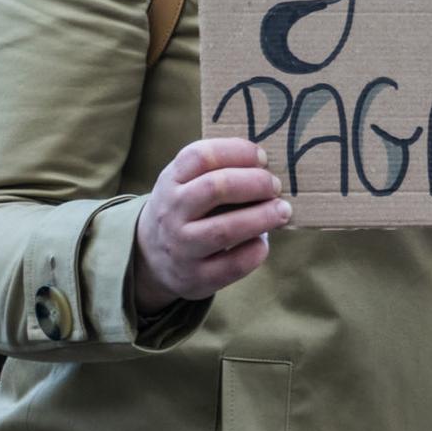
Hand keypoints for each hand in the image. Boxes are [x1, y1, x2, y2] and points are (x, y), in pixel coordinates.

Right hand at [131, 139, 289, 313]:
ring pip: (224, 230)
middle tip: (276, 186)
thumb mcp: (186, 182)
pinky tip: (262, 242)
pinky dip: (255, 250)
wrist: (149, 258)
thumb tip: (267, 164)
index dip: (238, 152)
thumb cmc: (185, 209)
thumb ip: (217, 168)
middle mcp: (171, 213)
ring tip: (282, 211)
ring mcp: (181, 247)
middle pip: (215, 188)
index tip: (262, 158)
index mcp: (171, 181)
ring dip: (262, 217)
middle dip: (255, 183)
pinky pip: (233, 265)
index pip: (201, 156)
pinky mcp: (196, 278)